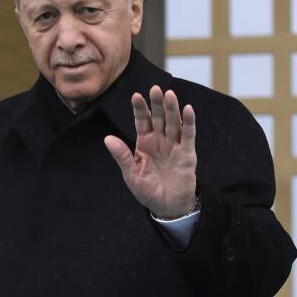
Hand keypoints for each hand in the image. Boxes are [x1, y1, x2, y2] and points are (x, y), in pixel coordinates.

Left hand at [103, 84, 197, 218]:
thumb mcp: (131, 174)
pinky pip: (188, 136)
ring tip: (170, 94)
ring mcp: (174, 146)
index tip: (135, 95)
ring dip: (172, 109)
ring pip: (173, 123)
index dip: (140, 109)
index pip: (142, 122)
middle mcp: (160, 141)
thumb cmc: (147, 190)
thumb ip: (122, 156)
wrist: (166, 207)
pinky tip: (188, 109)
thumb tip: (107, 138)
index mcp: (144, 143)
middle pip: (158, 118)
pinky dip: (189, 122)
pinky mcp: (187, 154)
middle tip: (155, 88)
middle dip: (156, 104)